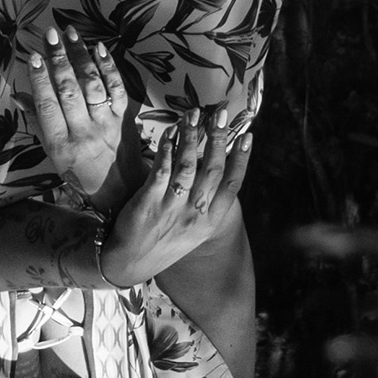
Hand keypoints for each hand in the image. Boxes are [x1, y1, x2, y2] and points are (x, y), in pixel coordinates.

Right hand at [24, 24, 129, 202]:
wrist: (121, 191)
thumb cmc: (81, 174)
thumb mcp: (54, 156)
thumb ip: (38, 123)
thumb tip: (19, 95)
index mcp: (61, 145)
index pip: (47, 107)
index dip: (40, 80)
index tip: (33, 56)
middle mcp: (84, 133)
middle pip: (69, 91)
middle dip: (58, 60)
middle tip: (50, 35)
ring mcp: (107, 125)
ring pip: (92, 85)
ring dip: (80, 56)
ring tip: (70, 34)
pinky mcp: (125, 118)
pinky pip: (117, 89)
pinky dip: (108, 67)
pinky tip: (99, 48)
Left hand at [102, 106, 252, 290]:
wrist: (130, 263)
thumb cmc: (164, 241)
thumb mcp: (193, 230)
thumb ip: (206, 203)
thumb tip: (214, 166)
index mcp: (209, 222)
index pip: (231, 186)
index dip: (241, 160)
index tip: (247, 137)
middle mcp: (194, 215)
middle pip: (212, 170)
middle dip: (218, 139)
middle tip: (220, 115)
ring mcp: (172, 208)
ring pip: (187, 166)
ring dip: (192, 137)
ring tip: (194, 115)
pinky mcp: (149, 202)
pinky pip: (162, 169)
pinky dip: (167, 149)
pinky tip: (171, 133)